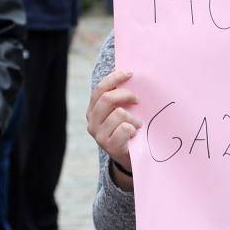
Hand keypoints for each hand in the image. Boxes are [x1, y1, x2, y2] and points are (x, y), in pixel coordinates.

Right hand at [87, 68, 140, 186]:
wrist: (129, 156)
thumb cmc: (128, 129)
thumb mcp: (122, 111)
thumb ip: (121, 97)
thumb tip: (131, 74)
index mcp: (93, 110)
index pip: (100, 89)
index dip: (114, 78)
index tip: (129, 73)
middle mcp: (92, 121)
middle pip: (107, 98)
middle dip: (126, 95)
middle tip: (138, 100)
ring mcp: (99, 135)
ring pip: (118, 113)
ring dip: (133, 117)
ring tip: (137, 124)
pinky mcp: (109, 145)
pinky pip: (125, 128)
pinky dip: (133, 129)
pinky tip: (134, 134)